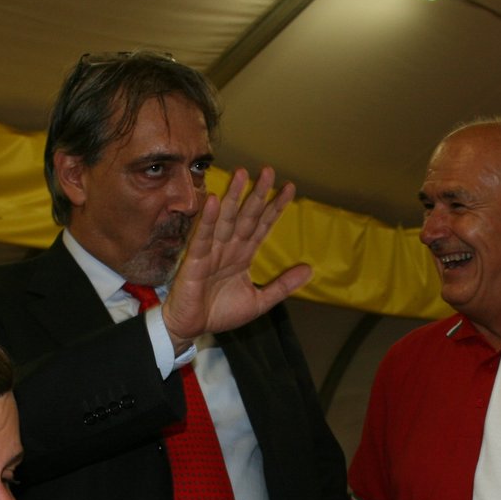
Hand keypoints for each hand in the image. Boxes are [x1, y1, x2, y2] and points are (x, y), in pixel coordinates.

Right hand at [161, 167, 310, 349]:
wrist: (190, 329)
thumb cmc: (219, 313)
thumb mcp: (259, 301)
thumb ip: (283, 285)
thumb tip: (310, 269)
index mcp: (243, 254)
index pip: (262, 225)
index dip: (275, 207)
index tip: (290, 187)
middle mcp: (228, 248)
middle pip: (246, 216)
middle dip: (257, 193)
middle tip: (268, 170)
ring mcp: (211, 252)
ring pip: (225, 219)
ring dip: (233, 197)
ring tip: (242, 173)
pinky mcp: (194, 261)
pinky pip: (202, 238)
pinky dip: (207, 220)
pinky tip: (213, 200)